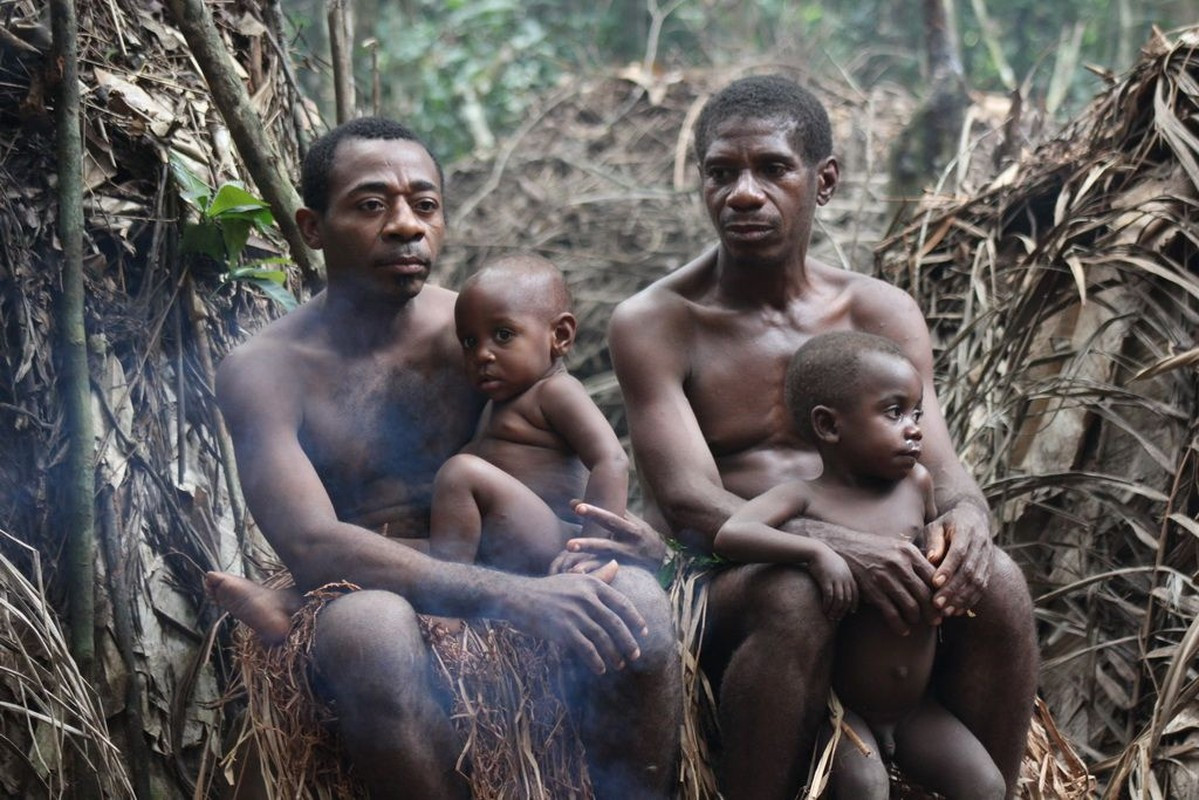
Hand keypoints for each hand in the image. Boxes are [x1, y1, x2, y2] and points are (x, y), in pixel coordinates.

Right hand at [507, 563, 647, 674]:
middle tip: (636, 655)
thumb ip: (598, 576)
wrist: (518, 597)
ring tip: (619, 665)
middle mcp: (586, 597)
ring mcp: (575, 613)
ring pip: (603, 638)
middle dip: (628, 641)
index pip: (622, 603)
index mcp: (592, 585)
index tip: (644, 632)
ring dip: (613, 655)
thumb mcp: (574, 579)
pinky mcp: (563, 629)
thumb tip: (616, 564)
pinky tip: (599, 669)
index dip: (635, 620)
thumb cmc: (547, 589)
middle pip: (616, 623)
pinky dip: (595, 661)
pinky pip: (586, 649)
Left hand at [557, 501, 667, 571]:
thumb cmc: (639, 533)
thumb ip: (603, 510)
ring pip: (605, 564)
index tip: (577, 507)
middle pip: (606, 545)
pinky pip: (606, 575)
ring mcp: (626, 562)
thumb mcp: (627, 519)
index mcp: (630, 528)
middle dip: (588, 545)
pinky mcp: (623, 573)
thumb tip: (572, 502)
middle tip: (569, 545)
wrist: (664, 558)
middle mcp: (629, 545)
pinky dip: (594, 576)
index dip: (594, 513)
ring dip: (588, 566)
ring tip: (572, 570)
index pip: (610, 518)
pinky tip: (578, 578)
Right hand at [807, 546, 856, 621]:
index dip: (854, 604)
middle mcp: (845, 579)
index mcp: (849, 576)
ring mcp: (836, 580)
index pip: (855, 594)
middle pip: (847, 599)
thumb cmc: (826, 559)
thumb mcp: (839, 566)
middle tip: (838, 618)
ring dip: (835, 610)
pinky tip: (824, 610)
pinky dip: (828, 605)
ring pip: (839, 600)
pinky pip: (829, 597)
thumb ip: (844, 575)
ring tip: (830, 616)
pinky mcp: (826, 581)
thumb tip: (843, 584)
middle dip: (843, 611)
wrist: (817, 551)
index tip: (851, 612)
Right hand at [824, 528, 935, 635]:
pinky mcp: (872, 589)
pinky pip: (891, 613)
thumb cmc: (873, 548)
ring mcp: (885, 577)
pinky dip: (900, 625)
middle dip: (933, 611)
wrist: (842, 546)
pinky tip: (903, 630)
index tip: (945, 605)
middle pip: (925, 594)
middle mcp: (899, 563)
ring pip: (911, 606)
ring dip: (917, 618)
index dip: (942, 595)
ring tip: (917, 622)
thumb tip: (938, 580)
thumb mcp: (896, 546)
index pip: (934, 577)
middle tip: (936, 621)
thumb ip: (915, 560)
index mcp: (909, 552)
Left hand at [923, 501, 992, 620]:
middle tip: (937, 603)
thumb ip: (934, 541)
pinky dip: (970, 600)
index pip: (959, 552)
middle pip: (969, 570)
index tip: (935, 583)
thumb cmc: (948, 523)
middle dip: (953, 589)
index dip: (948, 568)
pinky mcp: (989, 569)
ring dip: (962, 599)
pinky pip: (982, 587)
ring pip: (978, 582)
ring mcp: (988, 557)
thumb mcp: (937, 525)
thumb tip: (931, 559)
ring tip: (946, 612)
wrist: (974, 518)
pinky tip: (957, 611)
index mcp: (967, 530)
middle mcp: (981, 544)